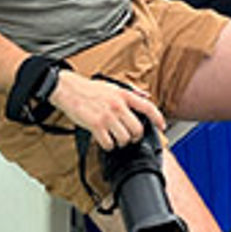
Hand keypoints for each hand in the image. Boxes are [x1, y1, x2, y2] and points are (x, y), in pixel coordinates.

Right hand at [49, 71, 165, 151]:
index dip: (158, 118)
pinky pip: (108, 143)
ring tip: (117, 140)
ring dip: (122, 143)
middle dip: (136, 137)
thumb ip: (131, 91)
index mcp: (124, 95)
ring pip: (125, 138)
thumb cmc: (90, 89)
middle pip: (137, 128)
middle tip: (131, 138)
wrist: (68, 89)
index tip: (162, 126)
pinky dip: (108, 146)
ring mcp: (107, 116)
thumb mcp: (114, 85)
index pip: (148, 107)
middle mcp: (118, 106)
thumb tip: (146, 95)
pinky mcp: (95, 125)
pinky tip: (106, 142)